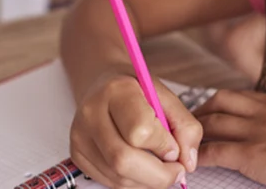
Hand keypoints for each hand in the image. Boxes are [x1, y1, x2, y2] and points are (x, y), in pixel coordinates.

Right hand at [70, 69, 202, 187]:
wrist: (105, 85)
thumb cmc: (139, 91)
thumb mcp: (167, 97)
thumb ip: (185, 126)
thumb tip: (188, 163)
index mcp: (117, 90)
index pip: (140, 130)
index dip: (163, 146)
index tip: (176, 149)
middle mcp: (92, 113)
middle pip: (123, 160)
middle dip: (158, 175)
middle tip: (177, 171)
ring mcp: (81, 136)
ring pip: (117, 176)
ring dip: (148, 182)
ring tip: (162, 170)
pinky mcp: (77, 155)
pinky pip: (109, 182)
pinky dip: (134, 183)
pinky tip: (144, 170)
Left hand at [195, 90, 265, 188]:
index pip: (248, 96)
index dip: (228, 103)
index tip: (218, 110)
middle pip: (223, 100)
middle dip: (203, 109)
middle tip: (191, 123)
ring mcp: (258, 132)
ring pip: (213, 122)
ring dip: (194, 132)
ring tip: (181, 143)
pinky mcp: (253, 155)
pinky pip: (215, 152)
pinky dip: (199, 157)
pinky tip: (190, 165)